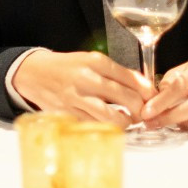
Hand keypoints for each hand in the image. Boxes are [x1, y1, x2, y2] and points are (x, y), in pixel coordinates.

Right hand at [11, 50, 153, 123]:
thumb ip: (118, 73)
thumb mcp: (91, 61)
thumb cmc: (67, 67)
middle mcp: (87, 79)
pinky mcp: (70, 115)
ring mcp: (78, 99)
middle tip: (143, 112)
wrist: (34, 73)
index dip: (148, 92)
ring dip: (126, 122)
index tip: (153, 98)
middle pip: (128, 99)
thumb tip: (145, 86)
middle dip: (141, 110)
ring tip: (127, 119)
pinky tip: (109, 122)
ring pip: (114, 118)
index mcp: (95, 62)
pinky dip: (107, 127)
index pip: (132, 79)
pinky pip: (96, 126)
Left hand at [139, 58, 187, 130]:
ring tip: (164, 119)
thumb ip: (168, 82)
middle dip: (168, 117)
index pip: (180, 86)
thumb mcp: (182, 70)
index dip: (162, 101)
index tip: (147, 112)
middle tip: (151, 123)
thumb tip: (154, 101)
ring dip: (177, 122)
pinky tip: (183, 119)